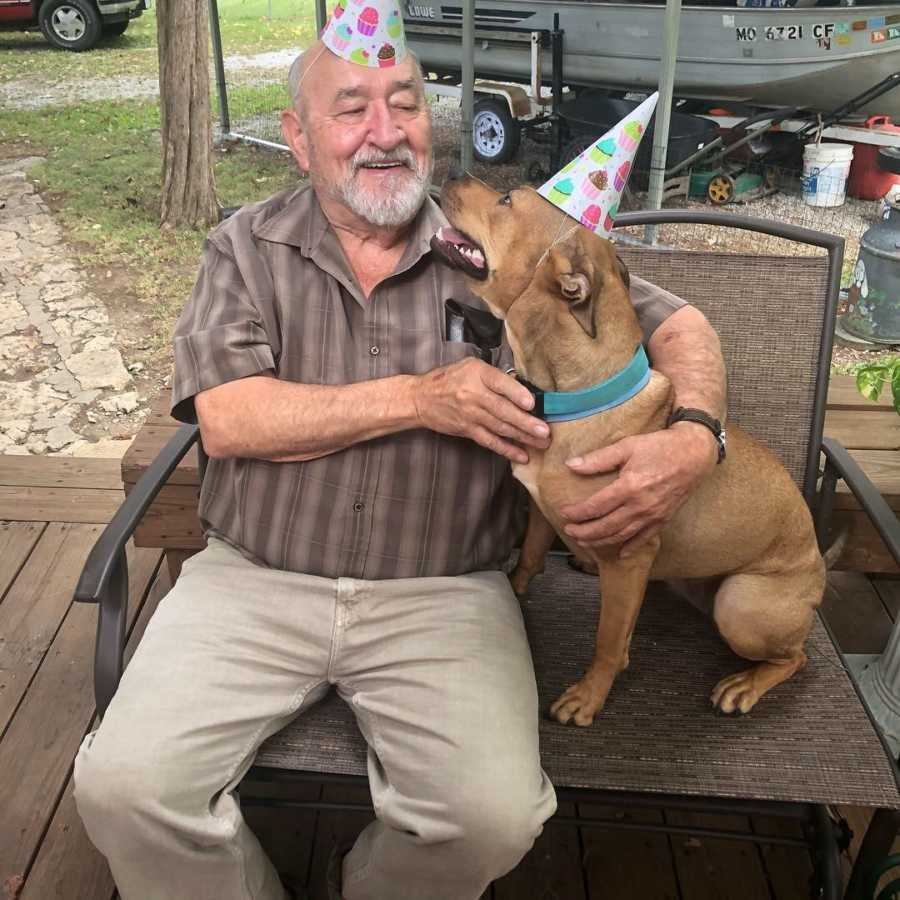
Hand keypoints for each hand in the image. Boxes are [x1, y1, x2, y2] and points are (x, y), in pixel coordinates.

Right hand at [413, 358, 550, 462]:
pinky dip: (506, 449)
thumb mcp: (470, 366)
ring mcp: (470, 415)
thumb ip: (494, 376)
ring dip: (523, 437)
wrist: (421, 398)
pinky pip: (490, 441)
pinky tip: (521, 455)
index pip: (499, 383)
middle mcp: (474, 394)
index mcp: (477, 374)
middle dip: (526, 423)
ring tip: (541, 442)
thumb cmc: (449, 379)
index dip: (516, 393)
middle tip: (545, 431)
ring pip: (500, 428)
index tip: (531, 403)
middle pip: (503, 410)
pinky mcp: (467, 430)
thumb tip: (522, 388)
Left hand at [560, 422, 717, 555]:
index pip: (596, 506)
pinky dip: (631, 548)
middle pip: (606, 526)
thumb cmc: (660, 446)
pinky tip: (620, 553)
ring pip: (622, 535)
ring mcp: (653, 515)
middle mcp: (640, 506)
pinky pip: (645, 538)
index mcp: (629, 487)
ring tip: (585, 542)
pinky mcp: (664, 519)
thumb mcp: (627, 446)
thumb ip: (598, 459)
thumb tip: (571, 465)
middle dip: (585, 532)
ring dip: (601, 541)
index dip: (577, 513)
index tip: (564, 513)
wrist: (695, 453)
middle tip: (569, 532)